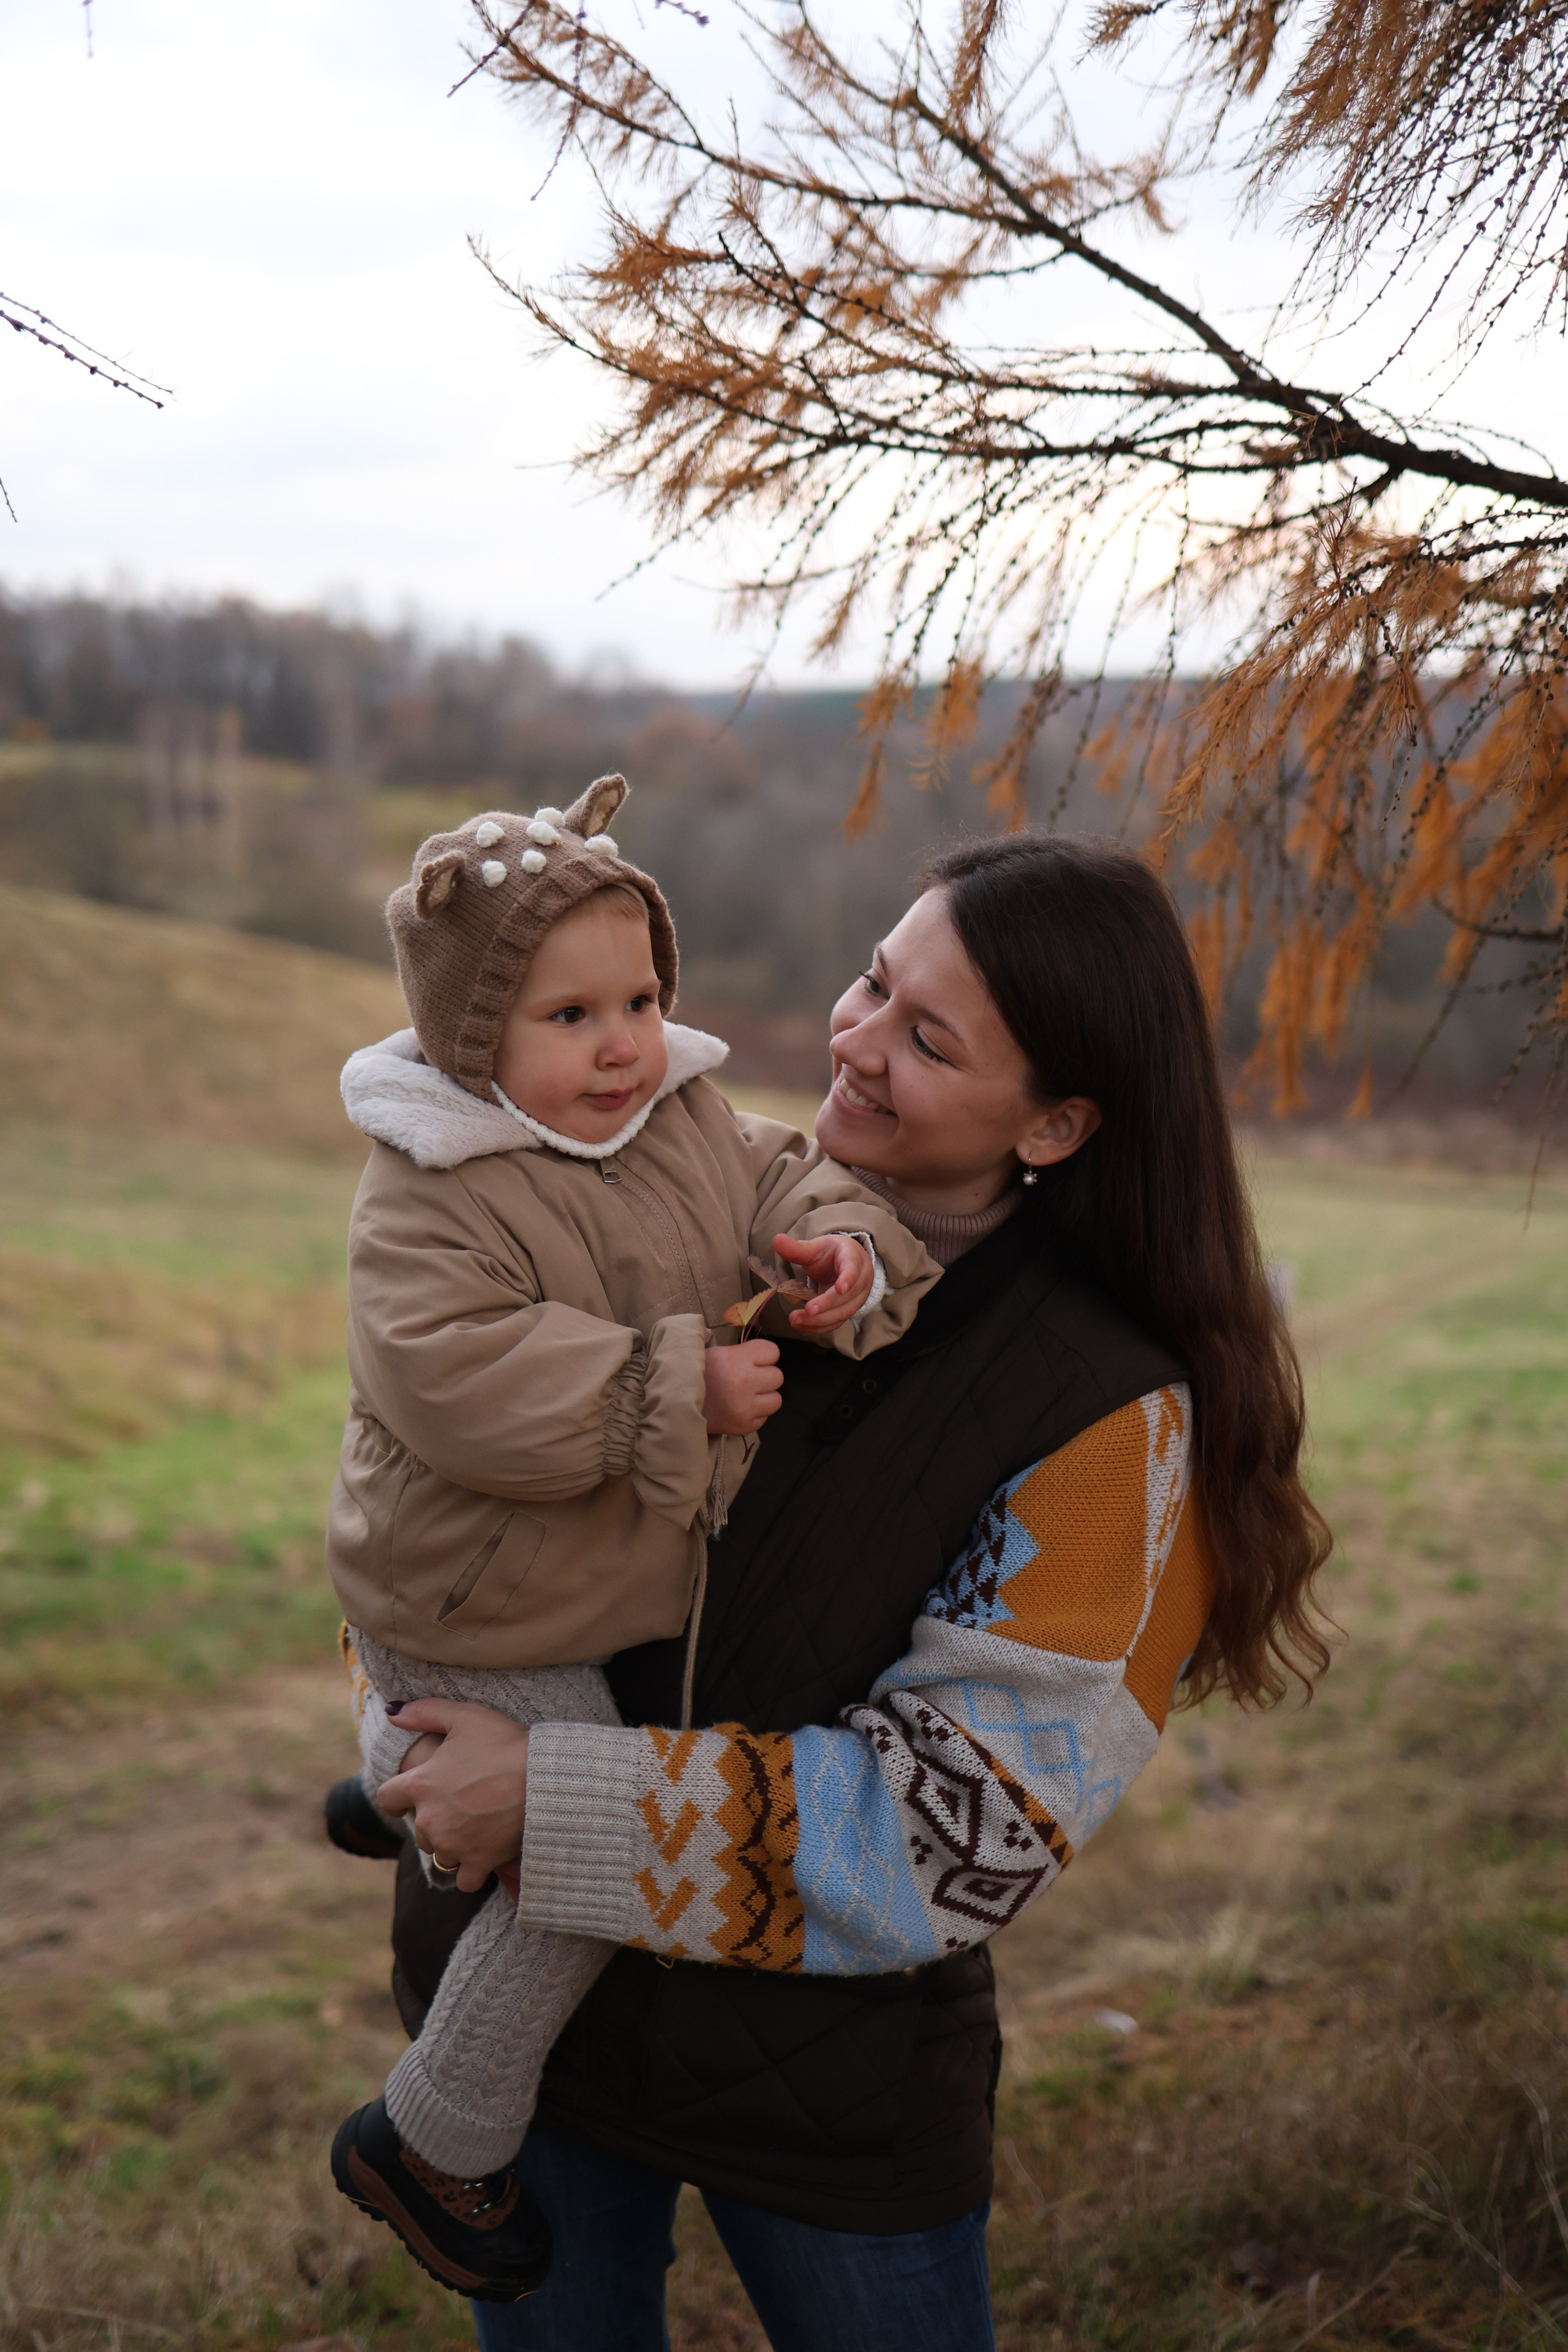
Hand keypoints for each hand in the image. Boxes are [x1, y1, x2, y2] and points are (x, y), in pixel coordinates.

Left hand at [375, 1698, 529, 1892]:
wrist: (545, 1777)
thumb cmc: (505, 1742)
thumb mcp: (464, 1716)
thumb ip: (423, 1712)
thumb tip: (391, 1713)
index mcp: (421, 1784)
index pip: (387, 1798)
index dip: (397, 1796)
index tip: (409, 1797)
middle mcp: (430, 1819)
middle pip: (418, 1830)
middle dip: (434, 1819)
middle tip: (461, 1805)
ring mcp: (453, 1844)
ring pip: (440, 1853)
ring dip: (452, 1844)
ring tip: (476, 1826)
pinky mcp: (479, 1862)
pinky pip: (464, 1879)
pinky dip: (471, 1870)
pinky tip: (484, 1853)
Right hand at [703, 1337, 782, 1433]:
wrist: (678, 1405)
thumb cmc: (700, 1375)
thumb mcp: (719, 1353)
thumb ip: (744, 1353)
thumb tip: (767, 1356)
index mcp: (736, 1360)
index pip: (772, 1352)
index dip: (763, 1356)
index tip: (751, 1361)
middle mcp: (743, 1382)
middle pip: (777, 1377)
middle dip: (764, 1377)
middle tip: (747, 1380)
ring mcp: (745, 1407)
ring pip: (776, 1400)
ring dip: (764, 1397)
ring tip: (746, 1396)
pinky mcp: (744, 1426)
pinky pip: (765, 1417)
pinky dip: (755, 1414)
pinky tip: (739, 1408)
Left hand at [774, 1231, 873, 1332]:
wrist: (844, 1263)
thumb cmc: (830, 1254)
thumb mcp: (815, 1247)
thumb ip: (797, 1248)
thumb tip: (777, 1240)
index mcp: (853, 1258)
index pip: (853, 1268)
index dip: (848, 1278)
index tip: (839, 1288)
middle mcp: (861, 1280)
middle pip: (846, 1297)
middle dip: (825, 1306)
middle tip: (805, 1311)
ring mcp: (857, 1298)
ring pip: (842, 1313)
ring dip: (819, 1320)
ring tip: (796, 1320)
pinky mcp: (848, 1310)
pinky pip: (836, 1322)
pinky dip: (819, 1326)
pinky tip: (802, 1325)